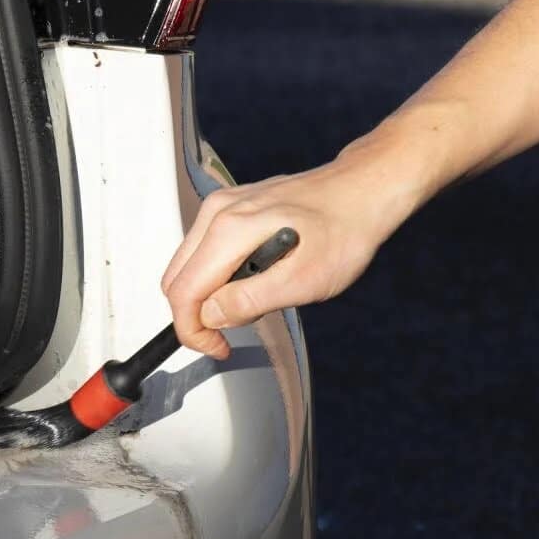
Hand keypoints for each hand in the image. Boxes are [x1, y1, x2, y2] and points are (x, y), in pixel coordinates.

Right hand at [162, 137, 429, 357]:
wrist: (362, 192)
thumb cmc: (343, 230)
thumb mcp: (302, 280)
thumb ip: (249, 300)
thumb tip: (211, 316)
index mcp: (229, 231)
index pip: (183, 293)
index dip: (193, 331)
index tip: (216, 346)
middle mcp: (217, 213)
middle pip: (177, 280)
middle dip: (196, 316)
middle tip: (230, 333)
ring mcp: (222, 207)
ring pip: (188, 267)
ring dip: (208, 296)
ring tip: (252, 301)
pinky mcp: (230, 208)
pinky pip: (204, 252)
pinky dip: (217, 277)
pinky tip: (252, 278)